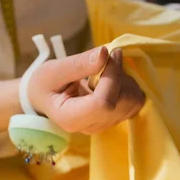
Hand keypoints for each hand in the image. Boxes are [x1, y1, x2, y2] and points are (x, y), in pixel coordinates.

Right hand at [28, 47, 144, 133]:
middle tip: (107, 59)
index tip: (112, 53)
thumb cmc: (45, 83)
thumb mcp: (54, 70)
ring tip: (106, 71)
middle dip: (120, 76)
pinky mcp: (114, 119)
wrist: (44, 97)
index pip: (103, 103)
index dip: (112, 76)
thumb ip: (79, 64)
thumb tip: (105, 53)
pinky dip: (129, 86)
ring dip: (126, 80)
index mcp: (71, 118)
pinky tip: (112, 80)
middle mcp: (91, 126)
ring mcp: (105, 125)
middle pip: (122, 103)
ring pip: (133, 102)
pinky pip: (135, 102)